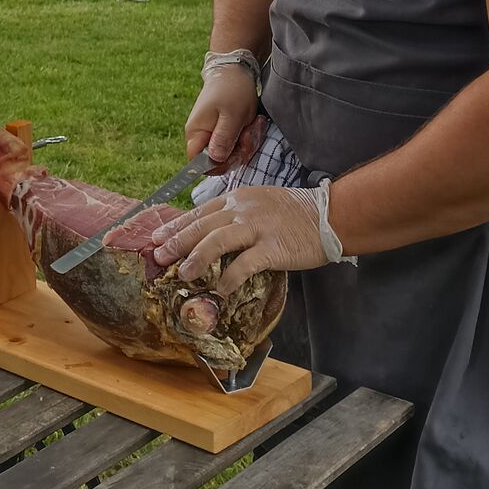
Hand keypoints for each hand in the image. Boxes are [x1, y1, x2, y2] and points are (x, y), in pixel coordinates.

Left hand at [149, 184, 339, 295]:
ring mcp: (258, 228)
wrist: (330, 215)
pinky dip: (229, 277)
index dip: (176, 226)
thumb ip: (236, 216)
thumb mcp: (260, 205)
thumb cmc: (296, 213)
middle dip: (176, 241)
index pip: (200, 212)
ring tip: (182, 273)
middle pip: (202, 225)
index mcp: (238, 199)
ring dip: (196, 258)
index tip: (157, 237)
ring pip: (217, 240)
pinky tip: (219, 289)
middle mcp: (243, 210)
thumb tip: (210, 235)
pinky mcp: (273, 247)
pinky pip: (245, 264)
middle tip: (158, 255)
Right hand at [186, 64, 258, 166]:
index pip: (198, 164)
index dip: (217, 165)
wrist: (236, 70)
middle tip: (248, 133)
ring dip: (247, 142)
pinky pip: (237, 144)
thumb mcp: (232, 115)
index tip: (234, 152)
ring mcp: (214, 133)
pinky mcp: (225, 131)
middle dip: (238, 152)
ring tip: (252, 123)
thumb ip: (223, 139)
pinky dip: (248, 136)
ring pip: (231, 154)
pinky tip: (253, 123)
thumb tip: (214, 161)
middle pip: (218, 161)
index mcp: (197, 133)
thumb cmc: (232, 90)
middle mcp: (202, 136)